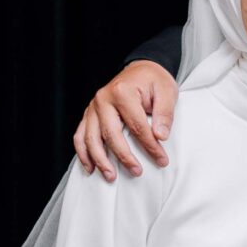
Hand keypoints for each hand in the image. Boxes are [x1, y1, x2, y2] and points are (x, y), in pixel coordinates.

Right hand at [73, 61, 176, 178]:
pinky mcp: (89, 114)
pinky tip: (91, 168)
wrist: (140, 69)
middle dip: (124, 157)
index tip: (162, 160)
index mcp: (122, 92)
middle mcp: (103, 99)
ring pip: (91, 138)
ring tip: (111, 177)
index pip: (137, 126)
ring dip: (100, 160)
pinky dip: (83, 153)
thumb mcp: (167, 92)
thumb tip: (160, 136)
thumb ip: (164, 114)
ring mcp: (93, 107)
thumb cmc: (153, 81)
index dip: (150, 146)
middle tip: (137, 172)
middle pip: (111, 134)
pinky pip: (80, 136)